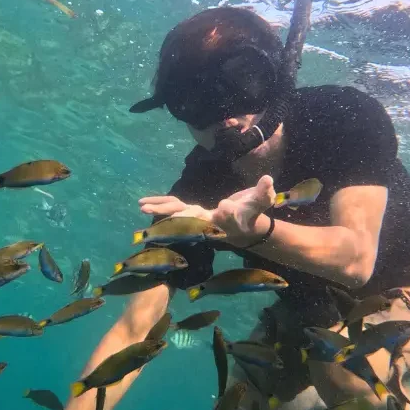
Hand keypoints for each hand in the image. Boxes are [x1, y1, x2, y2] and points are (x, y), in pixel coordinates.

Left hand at [138, 175, 276, 242]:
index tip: (219, 207)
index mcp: (225, 221)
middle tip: (161, 214)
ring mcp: (198, 219)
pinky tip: (144, 203)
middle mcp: (208, 222)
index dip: (218, 213)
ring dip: (161, 211)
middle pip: (191, 219)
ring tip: (142, 207)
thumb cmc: (253, 214)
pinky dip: (161, 205)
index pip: (220, 217)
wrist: (245, 229)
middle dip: (175, 216)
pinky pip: (174, 208)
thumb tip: (268, 180)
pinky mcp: (192, 214)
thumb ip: (264, 194)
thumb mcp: (261, 203)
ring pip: (177, 214)